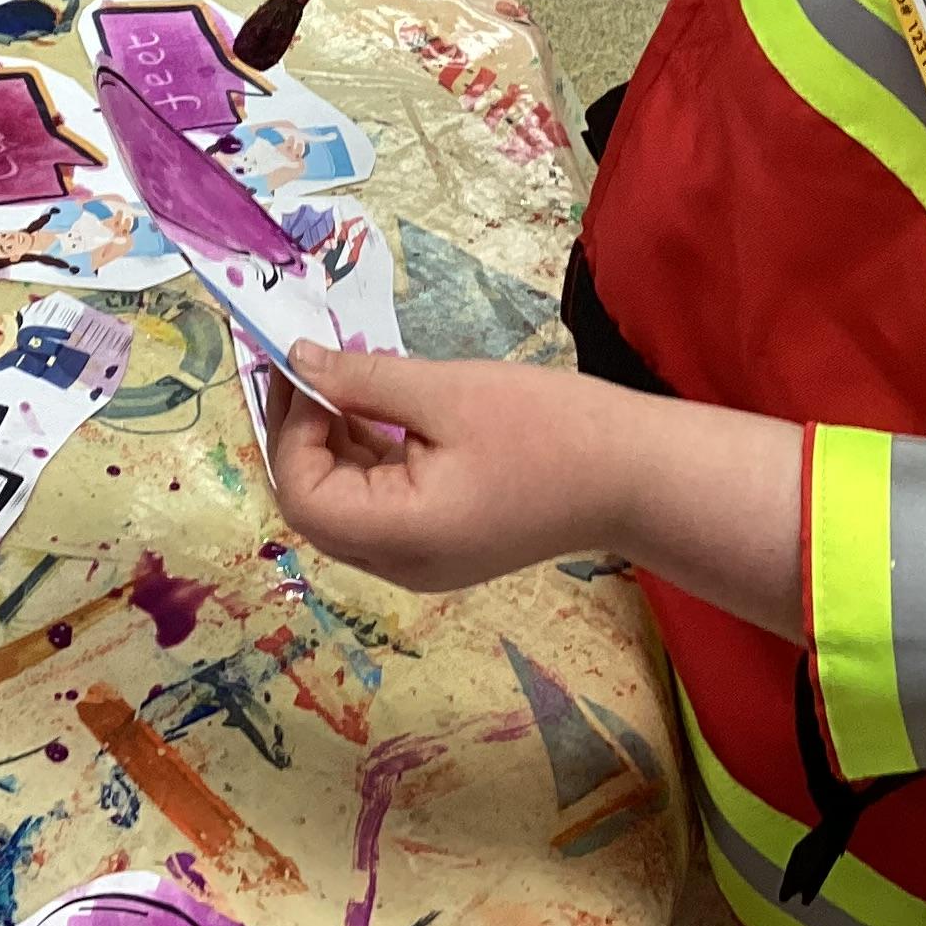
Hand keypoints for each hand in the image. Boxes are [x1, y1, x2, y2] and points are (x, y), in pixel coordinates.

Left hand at [265, 346, 642, 591]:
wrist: (634, 475)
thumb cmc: (548, 429)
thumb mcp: (448, 392)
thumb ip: (364, 380)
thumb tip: (297, 361)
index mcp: (401, 536)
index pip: (304, 498)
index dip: (292, 433)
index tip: (307, 371)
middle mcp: (401, 564)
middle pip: (317, 507)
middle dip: (302, 435)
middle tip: (306, 366)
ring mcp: (422, 561)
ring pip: (345, 506)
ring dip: (332, 443)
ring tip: (341, 376)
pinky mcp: (441, 545)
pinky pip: (381, 507)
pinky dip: (366, 459)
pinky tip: (375, 409)